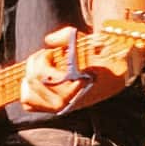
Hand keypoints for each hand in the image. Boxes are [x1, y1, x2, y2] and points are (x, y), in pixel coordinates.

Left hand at [20, 26, 141, 112]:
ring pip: (26, 95)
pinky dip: (30, 90)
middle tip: (49, 57)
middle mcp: (65, 102)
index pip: (39, 75)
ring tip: (45, 68)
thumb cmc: (102, 54)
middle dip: (36, 64)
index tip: (53, 53)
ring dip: (31, 77)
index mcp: (73, 87)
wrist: (118, 71)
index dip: (43, 59)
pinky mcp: (56, 109)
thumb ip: (65, 36)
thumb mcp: (85, 40)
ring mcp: (60, 107)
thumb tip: (48, 41)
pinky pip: (29, 103)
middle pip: (31, 81)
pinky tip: (42, 79)